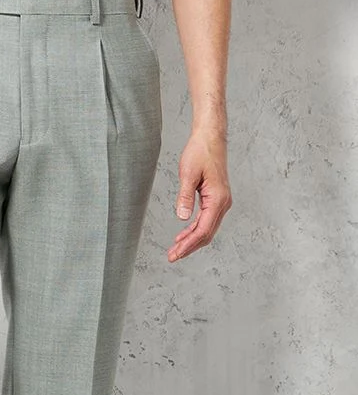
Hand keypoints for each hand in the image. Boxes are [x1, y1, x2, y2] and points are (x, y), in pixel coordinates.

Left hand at [168, 129, 231, 262]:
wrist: (210, 137)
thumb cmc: (200, 152)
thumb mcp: (188, 174)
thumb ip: (185, 197)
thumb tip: (181, 218)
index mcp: (218, 199)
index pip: (203, 230)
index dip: (188, 244)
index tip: (175, 254)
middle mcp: (223, 203)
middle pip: (206, 234)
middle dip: (189, 247)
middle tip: (172, 257)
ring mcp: (221, 202)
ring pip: (206, 229)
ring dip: (191, 241)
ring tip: (175, 250)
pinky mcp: (216, 199)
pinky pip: (206, 220)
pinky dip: (194, 230)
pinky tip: (183, 236)